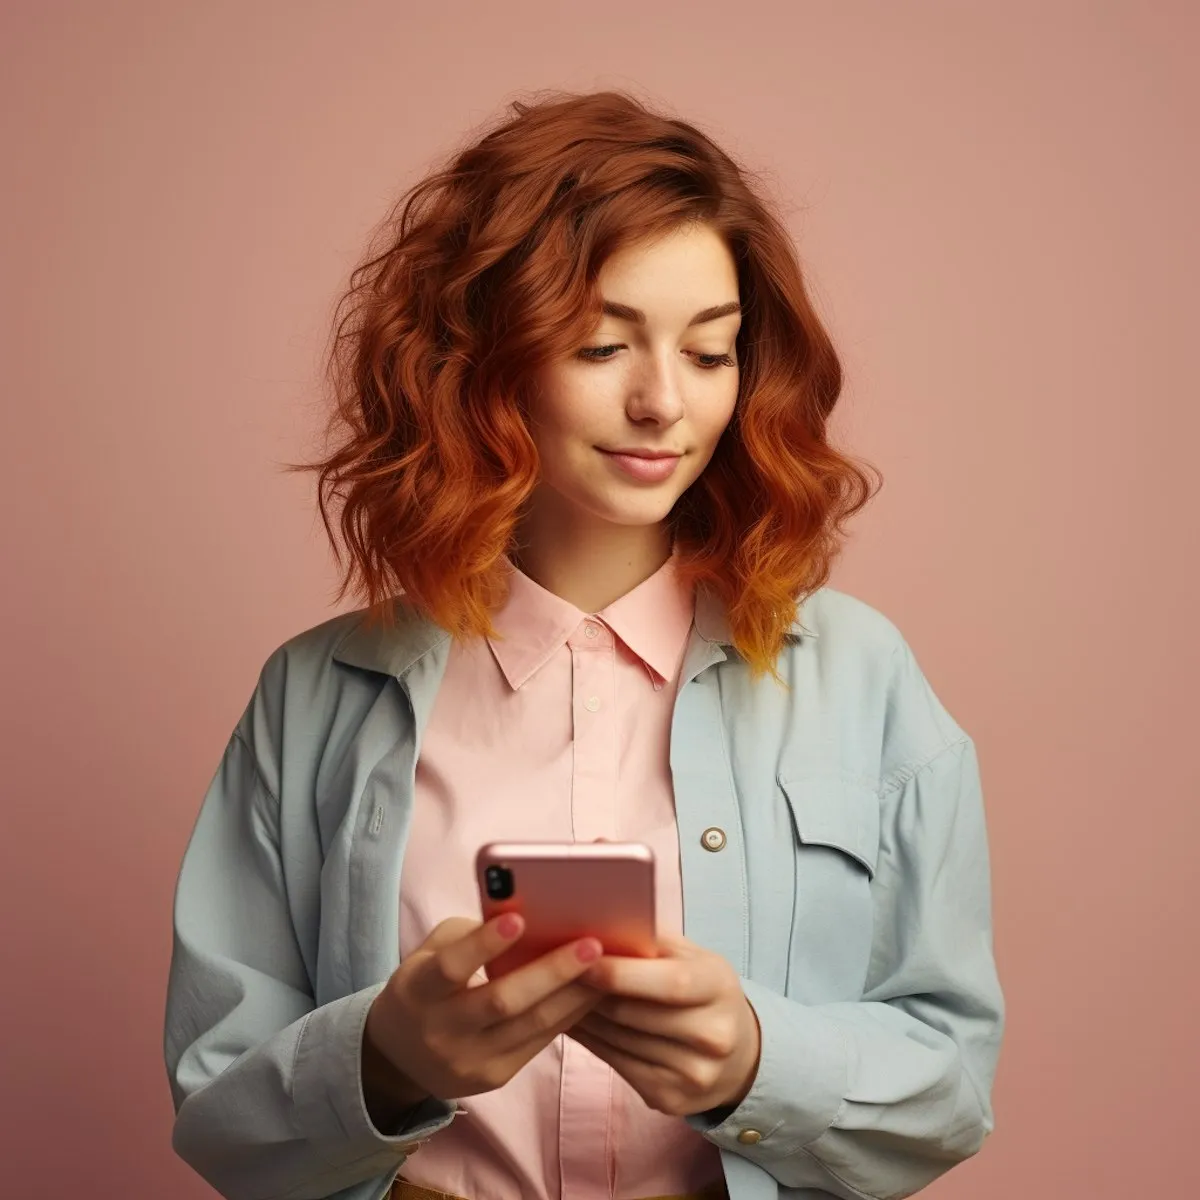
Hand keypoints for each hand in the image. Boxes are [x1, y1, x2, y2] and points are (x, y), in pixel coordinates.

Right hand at [363, 913, 603, 1106]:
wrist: (400, 1055)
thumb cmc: (425, 985)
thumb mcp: (430, 953)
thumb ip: (470, 935)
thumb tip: (527, 914)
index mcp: (417, 991)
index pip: (450, 967)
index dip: (483, 944)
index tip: (519, 917)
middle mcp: (440, 1032)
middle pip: (501, 1002)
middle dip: (551, 972)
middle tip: (591, 945)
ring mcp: (468, 1061)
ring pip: (531, 1026)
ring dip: (575, 995)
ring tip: (608, 966)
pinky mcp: (494, 1078)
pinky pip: (539, 1042)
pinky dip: (569, 1014)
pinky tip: (594, 990)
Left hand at [566, 932, 760, 1117]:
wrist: (739, 1056)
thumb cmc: (703, 991)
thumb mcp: (692, 956)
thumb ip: (652, 942)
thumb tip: (600, 927)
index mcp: (719, 987)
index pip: (668, 982)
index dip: (620, 973)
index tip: (581, 959)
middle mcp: (712, 1035)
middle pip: (633, 1014)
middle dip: (589, 993)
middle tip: (556, 972)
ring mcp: (693, 1073)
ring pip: (618, 1041)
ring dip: (582, 1017)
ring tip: (558, 994)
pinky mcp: (669, 1098)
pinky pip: (616, 1064)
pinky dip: (590, 1041)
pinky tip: (573, 1021)